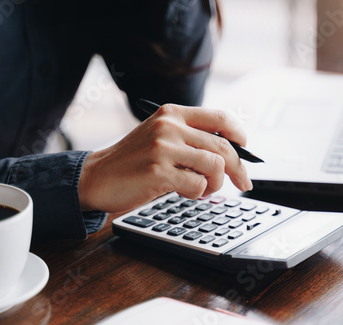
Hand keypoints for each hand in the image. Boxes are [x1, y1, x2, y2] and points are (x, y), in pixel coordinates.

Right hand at [78, 104, 252, 212]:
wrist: (96, 177)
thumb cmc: (133, 161)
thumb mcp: (161, 137)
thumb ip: (190, 138)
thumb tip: (232, 152)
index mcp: (172, 113)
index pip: (220, 117)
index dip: (240, 135)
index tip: (246, 151)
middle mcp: (169, 126)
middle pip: (224, 146)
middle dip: (239, 170)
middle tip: (243, 184)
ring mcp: (163, 148)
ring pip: (215, 166)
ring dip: (215, 184)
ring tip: (202, 189)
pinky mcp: (158, 171)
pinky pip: (197, 185)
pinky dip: (197, 193)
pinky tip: (181, 191)